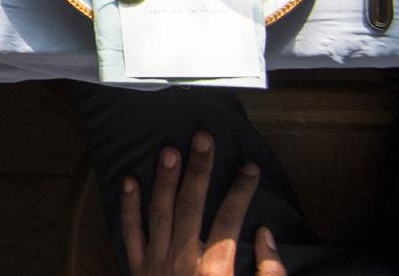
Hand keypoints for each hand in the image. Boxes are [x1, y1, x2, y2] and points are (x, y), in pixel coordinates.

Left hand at [118, 134, 286, 275]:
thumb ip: (269, 275)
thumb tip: (265, 236)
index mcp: (216, 269)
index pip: (230, 219)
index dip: (241, 191)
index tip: (250, 167)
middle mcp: (183, 260)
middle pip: (191, 205)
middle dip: (199, 169)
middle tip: (202, 137)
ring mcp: (156, 264)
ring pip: (158, 212)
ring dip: (164, 179)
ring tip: (168, 149)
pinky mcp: (137, 271)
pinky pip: (130, 233)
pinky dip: (129, 206)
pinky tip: (130, 180)